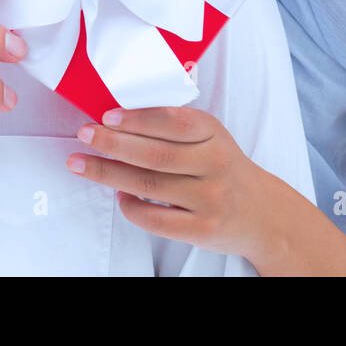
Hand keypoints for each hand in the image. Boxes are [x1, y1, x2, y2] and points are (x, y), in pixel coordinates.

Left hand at [64, 106, 275, 264]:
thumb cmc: (225, 167)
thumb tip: (119, 121)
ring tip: (82, 164)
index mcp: (214, 133)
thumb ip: (175, 127)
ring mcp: (209, 199)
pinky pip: (157, 219)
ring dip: (109, 173)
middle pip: (154, 154)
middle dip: (112, 143)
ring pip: (149, 185)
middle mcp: (214, 165)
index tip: (106, 116)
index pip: (172, 121)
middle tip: (84, 135)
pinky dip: (131, 207)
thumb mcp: (212, 137)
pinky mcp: (203, 229)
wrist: (263, 213)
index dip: (137, 119)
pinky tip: (118, 195)